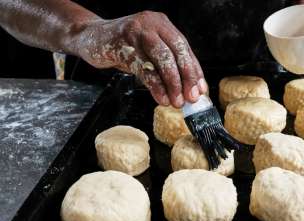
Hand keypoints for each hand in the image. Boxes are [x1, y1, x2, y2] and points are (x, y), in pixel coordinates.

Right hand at [77, 11, 207, 107]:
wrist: (90, 38)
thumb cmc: (123, 48)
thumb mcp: (148, 52)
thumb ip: (166, 65)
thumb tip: (187, 89)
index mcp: (163, 24)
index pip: (184, 48)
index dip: (194, 70)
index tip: (200, 90)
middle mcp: (152, 24)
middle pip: (177, 51)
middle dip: (186, 77)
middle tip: (191, 98)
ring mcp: (137, 31)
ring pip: (162, 58)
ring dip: (172, 83)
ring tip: (176, 102)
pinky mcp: (123, 43)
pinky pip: (144, 68)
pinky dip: (155, 85)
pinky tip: (160, 97)